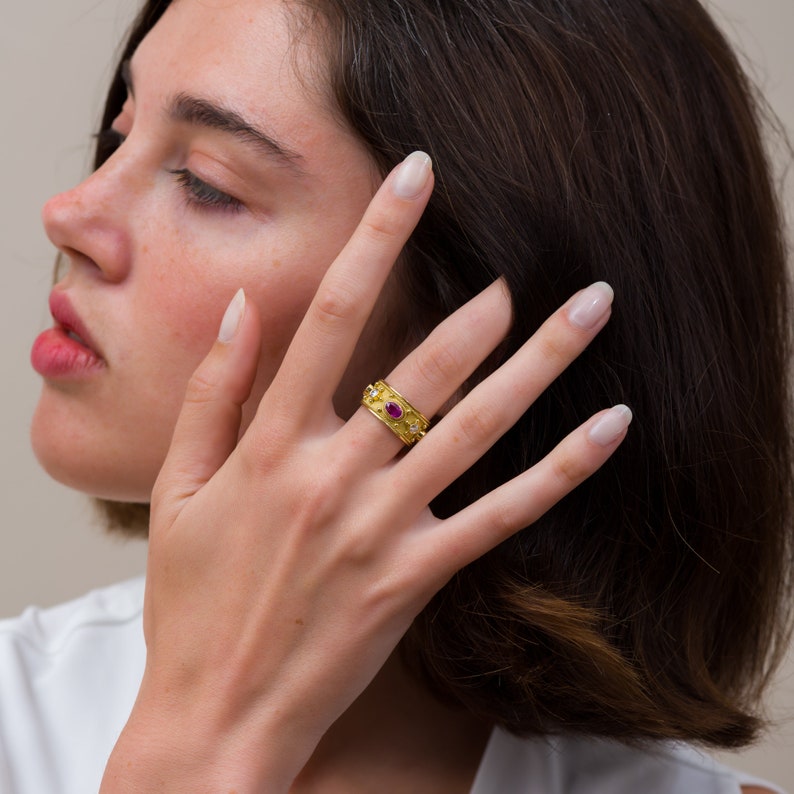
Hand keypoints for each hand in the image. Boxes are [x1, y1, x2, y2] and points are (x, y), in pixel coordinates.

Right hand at [101, 152, 628, 792]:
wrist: (219, 710)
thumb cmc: (193, 599)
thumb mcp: (175, 489)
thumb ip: (211, 393)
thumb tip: (243, 310)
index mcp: (270, 445)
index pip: (328, 317)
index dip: (376, 239)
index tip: (415, 180)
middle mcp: (334, 475)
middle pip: (421, 367)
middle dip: (480, 303)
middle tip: (527, 258)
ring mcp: (383, 527)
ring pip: (475, 430)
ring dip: (539, 366)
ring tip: (591, 313)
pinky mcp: (417, 575)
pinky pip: (502, 515)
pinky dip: (561, 472)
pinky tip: (610, 429)